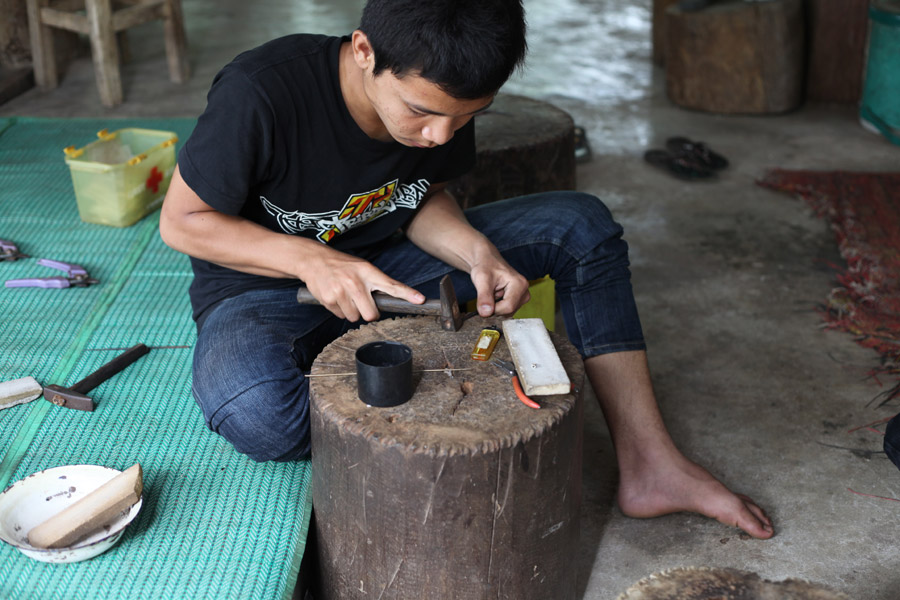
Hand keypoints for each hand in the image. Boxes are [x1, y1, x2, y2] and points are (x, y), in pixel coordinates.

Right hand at [302, 249, 423, 321]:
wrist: (313, 260)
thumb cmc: (341, 266)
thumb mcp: (362, 268)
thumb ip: (375, 283)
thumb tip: (387, 302)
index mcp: (368, 271)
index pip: (391, 285)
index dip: (406, 293)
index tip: (420, 299)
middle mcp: (356, 282)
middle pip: (371, 314)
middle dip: (368, 313)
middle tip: (361, 302)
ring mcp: (341, 291)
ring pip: (354, 318)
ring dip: (351, 311)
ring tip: (344, 295)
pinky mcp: (329, 299)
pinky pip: (340, 316)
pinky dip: (339, 310)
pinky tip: (335, 296)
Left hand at [469, 257, 530, 317]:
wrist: (487, 261)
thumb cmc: (485, 266)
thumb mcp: (481, 279)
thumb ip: (484, 297)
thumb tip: (485, 313)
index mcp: (520, 284)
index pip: (508, 307)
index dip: (493, 308)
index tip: (484, 300)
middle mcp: (525, 291)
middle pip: (508, 311)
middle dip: (494, 307)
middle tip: (488, 293)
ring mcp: (523, 296)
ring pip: (507, 312)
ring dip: (495, 306)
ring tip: (492, 292)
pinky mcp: (519, 300)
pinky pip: (507, 311)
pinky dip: (498, 306)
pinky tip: (495, 295)